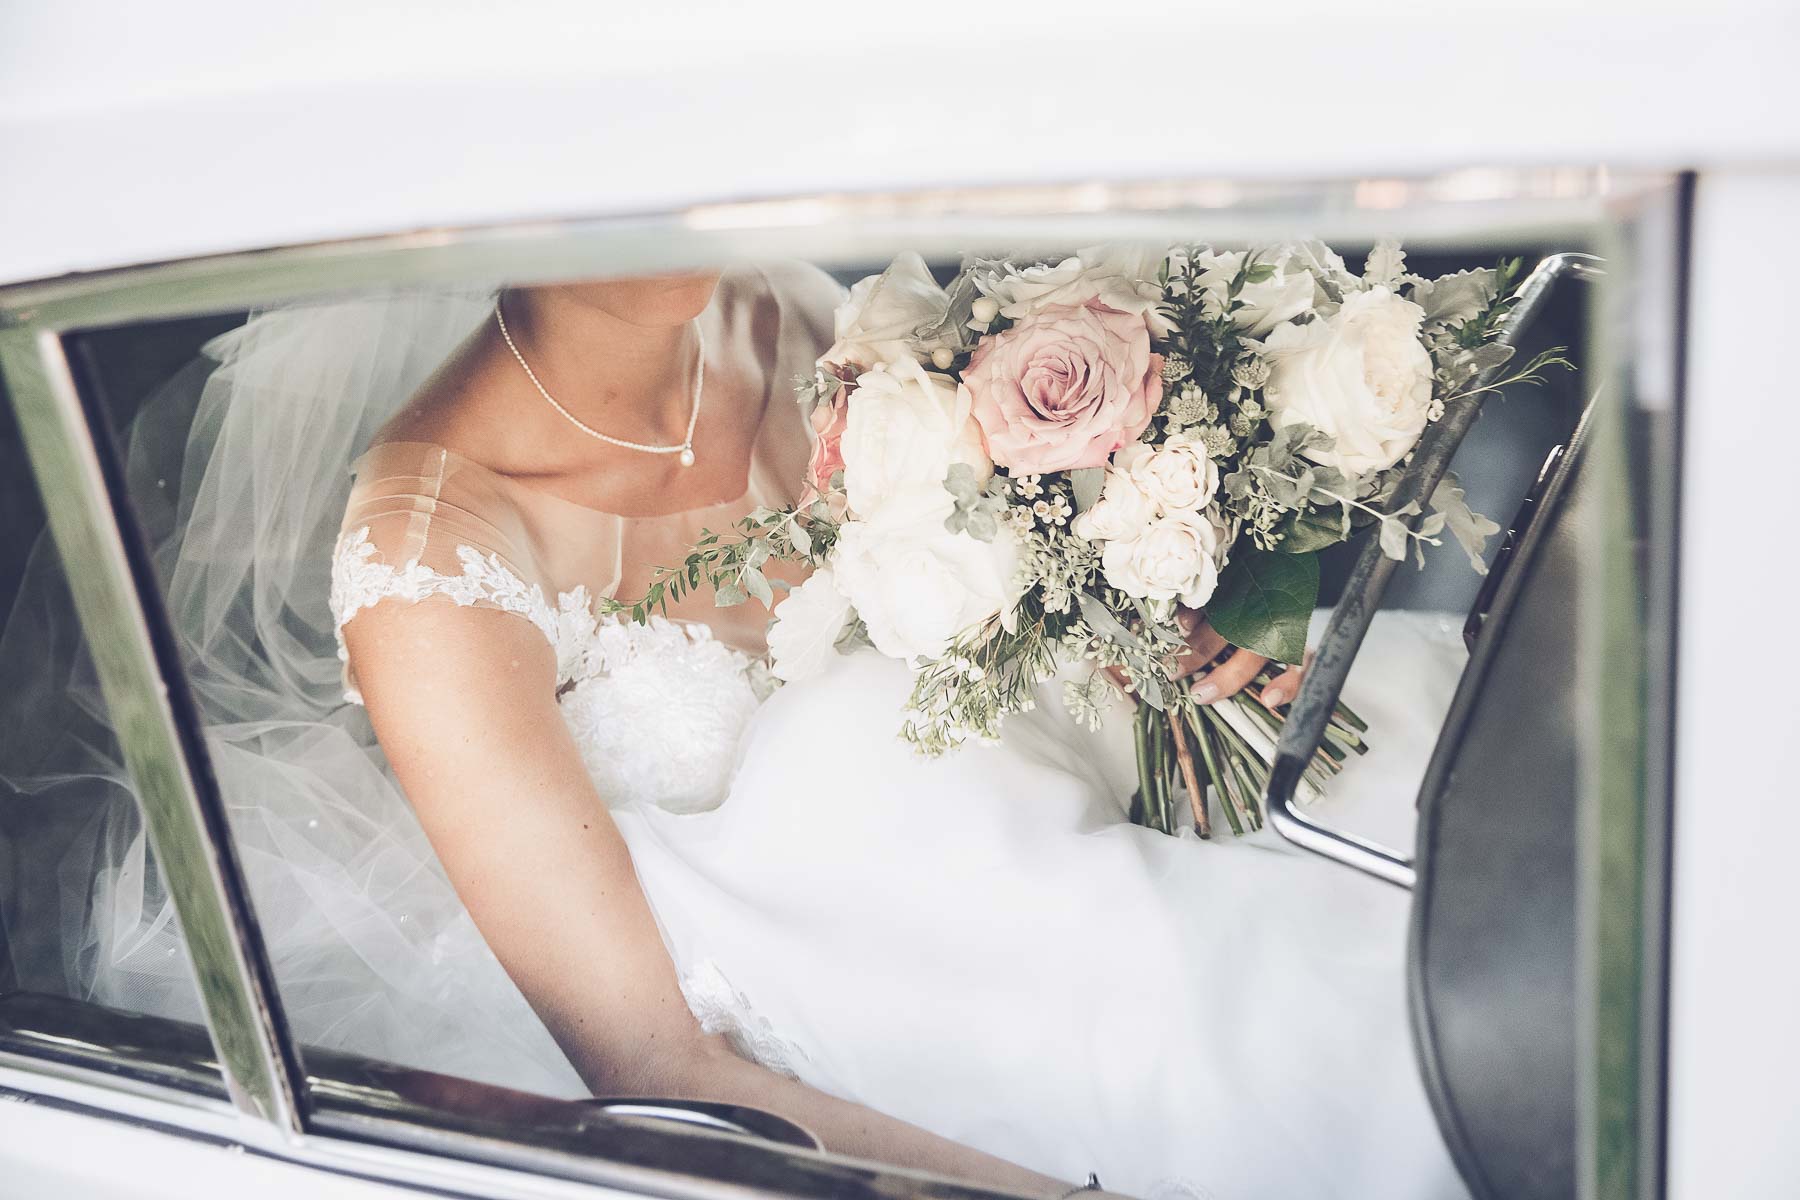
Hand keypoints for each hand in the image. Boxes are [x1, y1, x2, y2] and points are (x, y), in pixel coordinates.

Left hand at [1107, 608, 1307, 706]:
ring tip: (1202, 694)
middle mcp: (1250, 602)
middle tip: (1167, 671)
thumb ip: (1149, 632)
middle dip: (1194, 651)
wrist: (1281, 594)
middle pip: (1226, 624)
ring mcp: (1278, 625)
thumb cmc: (1210, 618)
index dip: (1184, 613)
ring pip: (1259, 647)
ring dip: (1229, 673)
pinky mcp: (1299, 650)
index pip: (1202, 597)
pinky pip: (1301, 665)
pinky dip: (1288, 683)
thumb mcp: (1179, 620)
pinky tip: (1270, 699)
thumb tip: (1103, 656)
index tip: (1167, 627)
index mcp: (1221, 588)